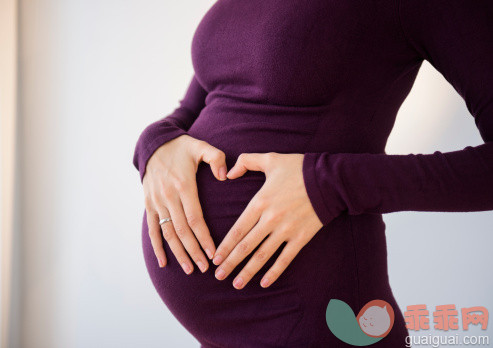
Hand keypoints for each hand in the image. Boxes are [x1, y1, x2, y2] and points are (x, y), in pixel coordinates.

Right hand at [143, 134, 227, 273]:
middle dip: (194, 251)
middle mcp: (168, 197)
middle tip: (205, 268)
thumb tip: (225, 175)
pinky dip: (157, 246)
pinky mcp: (149, 204)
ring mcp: (157, 202)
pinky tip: (163, 262)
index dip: (204, 238)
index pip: (195, 218)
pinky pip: (152, 229)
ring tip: (189, 269)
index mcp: (184, 186)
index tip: (213, 253)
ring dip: (178, 253)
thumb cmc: (182, 147)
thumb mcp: (201, 146)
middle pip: (182, 231)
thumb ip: (216, 158)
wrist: (154, 144)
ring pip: (168, 233)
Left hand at [211, 152, 323, 288]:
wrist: (330, 179)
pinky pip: (285, 259)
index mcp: (260, 202)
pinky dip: (274, 272)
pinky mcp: (301, 237)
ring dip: (248, 271)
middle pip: (246, 246)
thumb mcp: (270, 159)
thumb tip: (228, 174)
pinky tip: (264, 283)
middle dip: (230, 263)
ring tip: (236, 284)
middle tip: (218, 276)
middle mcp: (270, 220)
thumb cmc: (299, 168)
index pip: (237, 229)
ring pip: (262, 256)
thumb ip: (246, 162)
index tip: (215, 258)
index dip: (224, 246)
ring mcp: (286, 230)